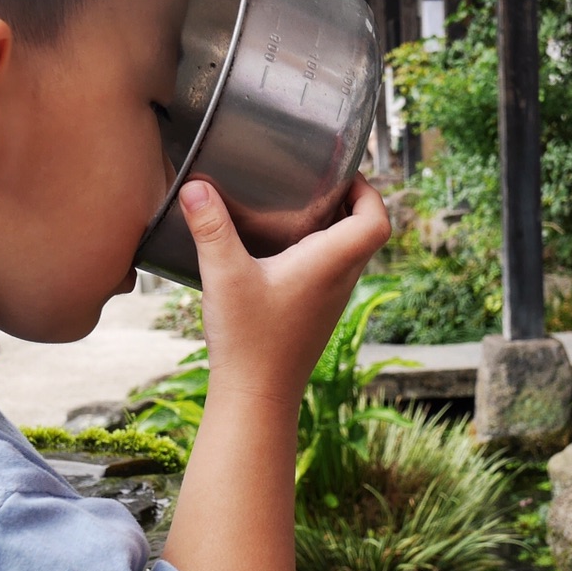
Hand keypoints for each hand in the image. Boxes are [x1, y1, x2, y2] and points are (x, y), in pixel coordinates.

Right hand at [178, 175, 389, 405]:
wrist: (256, 397)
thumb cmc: (248, 340)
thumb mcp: (224, 276)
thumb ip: (210, 228)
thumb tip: (194, 186)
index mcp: (331, 263)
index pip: (377, 220)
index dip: (369, 191)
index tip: (343, 173)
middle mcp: (340, 280)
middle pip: (367, 232)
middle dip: (351, 201)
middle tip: (318, 181)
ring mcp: (332, 299)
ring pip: (350, 252)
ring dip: (336, 226)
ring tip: (301, 204)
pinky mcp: (318, 313)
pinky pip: (332, 271)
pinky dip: (320, 249)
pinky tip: (283, 246)